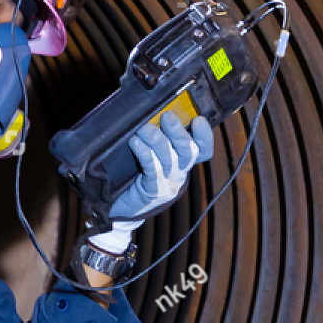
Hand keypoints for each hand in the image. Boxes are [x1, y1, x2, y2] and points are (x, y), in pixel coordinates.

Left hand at [88, 113, 213, 252]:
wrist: (117, 210)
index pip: (203, 151)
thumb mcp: (148, 158)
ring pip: (169, 158)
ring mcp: (167, 184)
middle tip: (167, 116)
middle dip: (179, 132)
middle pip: (188, 151)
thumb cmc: (131, 178)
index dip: (205, 136)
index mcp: (181, 165)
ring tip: (144, 128)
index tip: (198, 119)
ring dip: (157, 140)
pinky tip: (136, 142)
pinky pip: (152, 169)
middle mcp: (178, 175)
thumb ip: (155, 140)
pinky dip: (145, 153)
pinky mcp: (151, 191)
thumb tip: (152, 112)